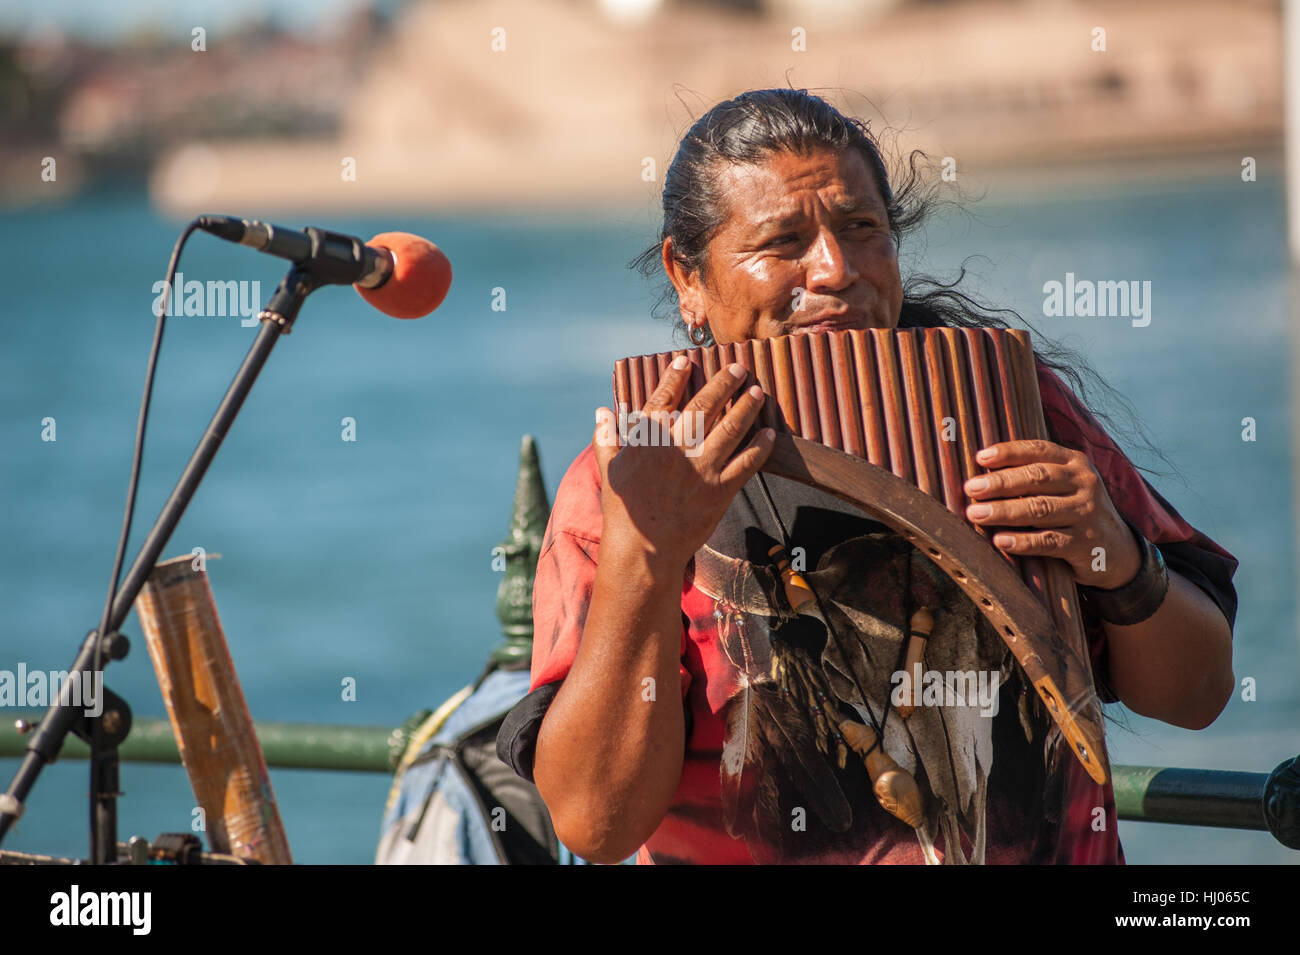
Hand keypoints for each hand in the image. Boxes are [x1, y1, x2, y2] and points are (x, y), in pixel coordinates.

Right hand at [593, 357, 773, 568]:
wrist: (643, 549)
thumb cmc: (624, 510)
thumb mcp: (610, 470)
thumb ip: (607, 438)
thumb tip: (602, 412)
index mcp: (648, 440)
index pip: (664, 398)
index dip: (675, 377)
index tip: (686, 361)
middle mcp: (676, 448)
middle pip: (705, 406)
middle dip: (724, 383)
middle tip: (738, 369)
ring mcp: (700, 469)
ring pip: (730, 429)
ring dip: (747, 408)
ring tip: (757, 392)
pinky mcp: (719, 491)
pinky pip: (745, 464)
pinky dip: (760, 448)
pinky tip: (769, 435)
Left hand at [962, 439, 1140, 588]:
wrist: (1117, 550)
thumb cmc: (1075, 511)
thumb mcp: (1065, 486)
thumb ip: (1035, 475)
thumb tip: (981, 471)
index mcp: (1075, 463)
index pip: (1039, 450)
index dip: (1009, 452)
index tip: (980, 457)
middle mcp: (1084, 484)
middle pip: (1037, 478)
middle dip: (1000, 483)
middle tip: (971, 488)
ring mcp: (1086, 513)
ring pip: (1040, 509)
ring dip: (1004, 511)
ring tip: (976, 514)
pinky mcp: (1084, 543)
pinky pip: (1048, 541)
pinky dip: (1022, 541)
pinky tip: (1000, 540)